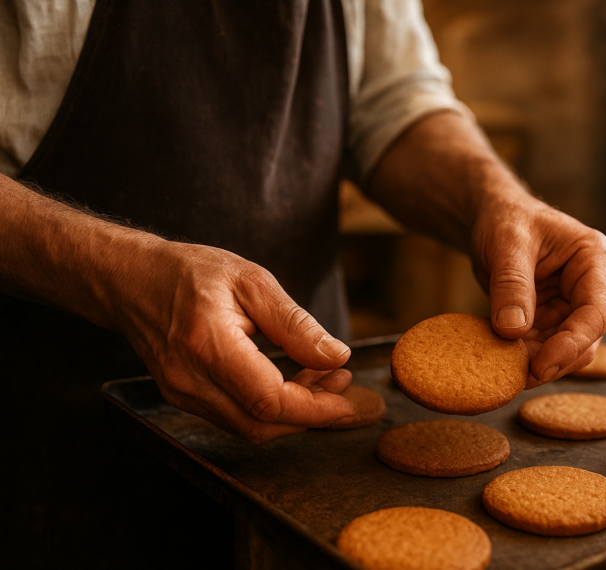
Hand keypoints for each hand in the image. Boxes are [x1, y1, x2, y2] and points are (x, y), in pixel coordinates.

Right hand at [108, 241, 355, 442]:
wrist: (131, 280)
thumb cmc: (190, 273)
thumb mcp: (252, 282)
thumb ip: (295, 324)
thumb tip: (336, 356)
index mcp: (208, 345)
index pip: (269, 400)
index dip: (314, 409)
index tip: (346, 400)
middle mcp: (189, 379)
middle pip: (261, 424)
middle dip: (310, 413)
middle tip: (341, 382)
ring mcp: (182, 394)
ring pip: (249, 427)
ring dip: (292, 413)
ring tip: (322, 378)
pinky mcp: (183, 398)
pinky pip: (234, 417)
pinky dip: (269, 408)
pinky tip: (290, 382)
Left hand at [472, 192, 605, 387]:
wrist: (493, 217)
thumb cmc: (507, 219)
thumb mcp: (507, 244)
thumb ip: (512, 285)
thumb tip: (513, 331)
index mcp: (595, 260)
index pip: (596, 313)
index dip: (571, 344)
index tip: (540, 365)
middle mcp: (591, 287)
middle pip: (585, 339)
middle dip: (552, 360)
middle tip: (515, 376)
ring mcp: (572, 305)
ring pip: (565, 350)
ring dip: (535, 363)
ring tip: (502, 370)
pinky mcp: (552, 318)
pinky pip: (543, 347)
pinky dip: (523, 357)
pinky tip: (499, 361)